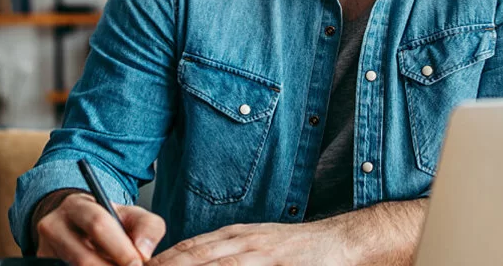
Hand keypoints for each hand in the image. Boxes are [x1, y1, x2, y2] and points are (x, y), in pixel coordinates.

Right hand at [35, 192, 165, 265]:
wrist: (78, 227)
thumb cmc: (109, 222)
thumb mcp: (131, 216)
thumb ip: (147, 227)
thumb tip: (143, 251)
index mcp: (76, 206)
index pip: (97, 224)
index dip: (119, 248)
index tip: (137, 263)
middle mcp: (54, 226)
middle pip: (82, 256)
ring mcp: (45, 249)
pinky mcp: (44, 262)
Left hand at [147, 221, 358, 265]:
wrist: (342, 243)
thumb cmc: (301, 254)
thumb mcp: (259, 252)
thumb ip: (228, 259)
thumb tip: (195, 262)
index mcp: (233, 238)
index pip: (187, 250)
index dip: (160, 261)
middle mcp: (241, 241)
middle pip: (191, 256)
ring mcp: (257, 251)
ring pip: (209, 263)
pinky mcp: (273, 262)